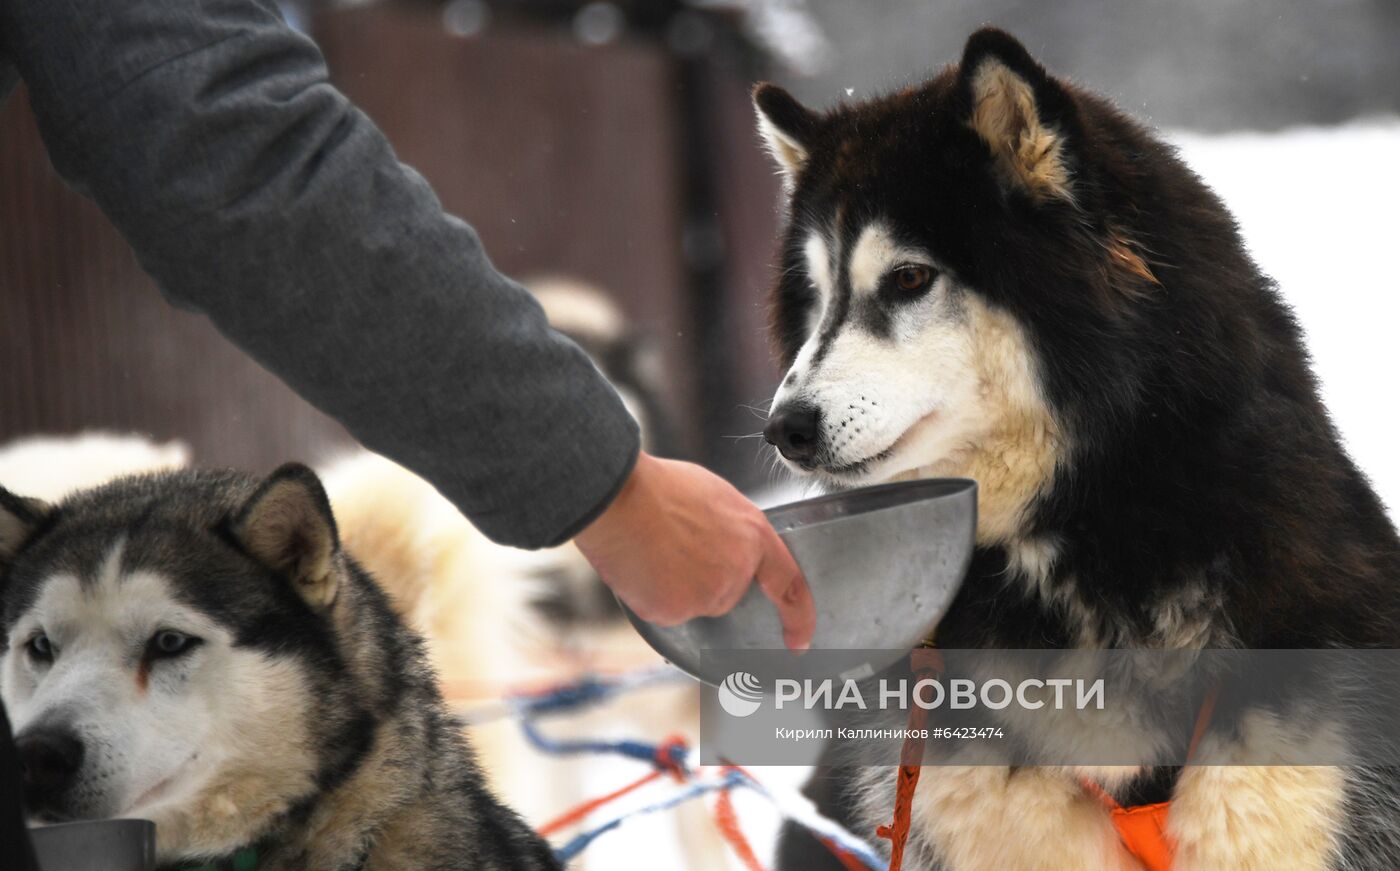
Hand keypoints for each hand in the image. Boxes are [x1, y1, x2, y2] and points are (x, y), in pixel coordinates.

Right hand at [575, 452, 815, 650]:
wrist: (619, 500)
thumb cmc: (658, 488)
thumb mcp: (714, 497)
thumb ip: (730, 529)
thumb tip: (722, 544)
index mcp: (752, 536)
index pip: (788, 584)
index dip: (798, 617)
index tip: (798, 640)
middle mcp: (736, 571)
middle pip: (727, 592)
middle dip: (704, 576)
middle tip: (675, 545)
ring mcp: (707, 595)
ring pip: (695, 602)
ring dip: (677, 586)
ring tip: (654, 549)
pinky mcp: (676, 611)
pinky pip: (666, 611)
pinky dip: (652, 595)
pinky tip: (641, 567)